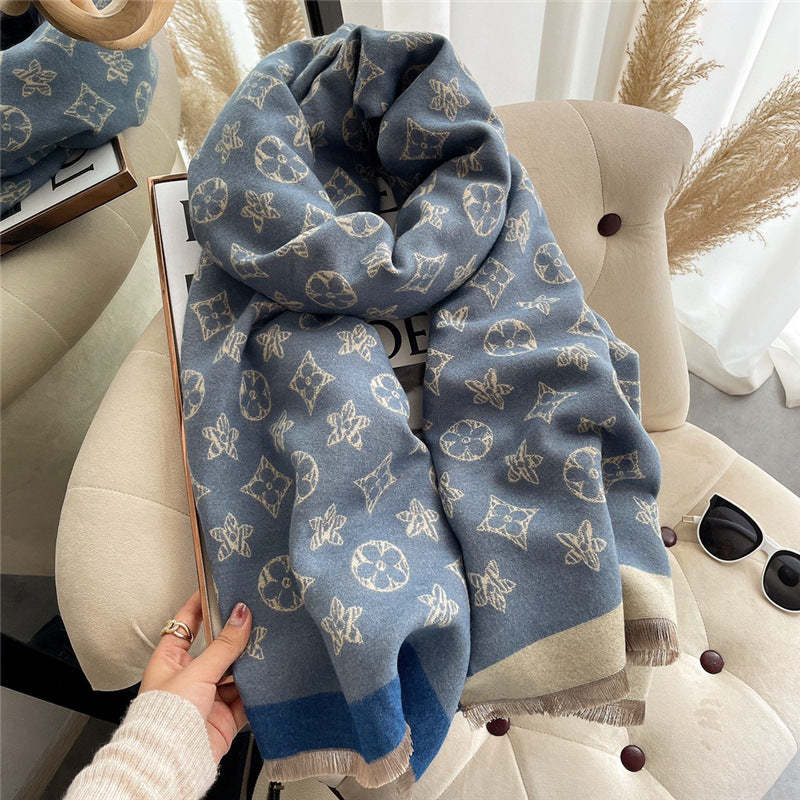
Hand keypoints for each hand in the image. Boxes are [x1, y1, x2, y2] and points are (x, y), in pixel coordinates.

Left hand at [140, 591, 251, 761]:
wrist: (171, 763)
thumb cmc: (164, 719)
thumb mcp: (197, 671)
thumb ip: (225, 644)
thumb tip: (242, 614)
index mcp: (170, 661)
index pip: (186, 624)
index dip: (200, 605)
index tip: (218, 587)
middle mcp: (187, 678)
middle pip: (216, 648)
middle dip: (235, 637)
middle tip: (256, 618)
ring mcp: (206, 698)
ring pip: (234, 673)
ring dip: (249, 664)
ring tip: (268, 646)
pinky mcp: (223, 718)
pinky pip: (245, 698)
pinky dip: (257, 690)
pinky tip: (269, 677)